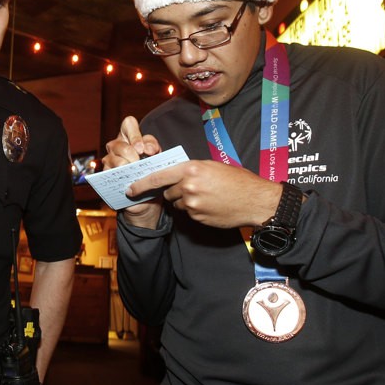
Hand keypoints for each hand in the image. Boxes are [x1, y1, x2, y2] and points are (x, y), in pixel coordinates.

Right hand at [103, 116, 163, 226]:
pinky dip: (119, 175)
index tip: (148, 150)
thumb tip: (150, 150)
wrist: (148, 198)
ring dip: (124, 163)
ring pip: (113, 156)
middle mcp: (118, 147)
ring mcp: (110, 160)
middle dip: (131, 151)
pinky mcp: (106, 175)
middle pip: (119, 142)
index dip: (136, 134)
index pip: (128, 124)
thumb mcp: (157, 160)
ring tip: (133, 170)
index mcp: (131, 138)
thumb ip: (154, 151)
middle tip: (139, 160)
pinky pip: (109, 171)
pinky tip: (128, 181)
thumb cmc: (152, 174)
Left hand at [126, 160, 281, 229]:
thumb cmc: (237, 180)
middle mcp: (188, 187)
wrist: (255, 200)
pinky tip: (210, 205)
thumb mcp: (213, 166)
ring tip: (206, 196)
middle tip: (192, 188)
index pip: (158, 177)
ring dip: (185, 201)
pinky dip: (195, 210)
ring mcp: (192, 204)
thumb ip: (191, 170)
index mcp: (191, 169)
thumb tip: (175, 174)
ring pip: (177, 204)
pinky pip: (188, 214)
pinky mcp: (197, 218)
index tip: (130, 188)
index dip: (141, 183)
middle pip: (168, 192)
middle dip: (174, 191)